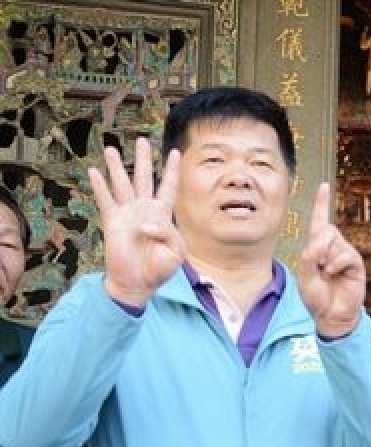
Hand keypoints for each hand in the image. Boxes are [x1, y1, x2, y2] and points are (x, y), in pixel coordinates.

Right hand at [89, 137, 184, 306]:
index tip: (174, 152)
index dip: (172, 171)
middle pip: (144, 178)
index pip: (169, 187)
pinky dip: (100, 186)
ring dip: (117, 167)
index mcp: (163, 215)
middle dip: (143, 159)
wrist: (138, 282)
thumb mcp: (176, 251)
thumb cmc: (160, 268)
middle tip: (142, 139)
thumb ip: (168, 232)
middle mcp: (144, 210)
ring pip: (122, 184)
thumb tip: (147, 223)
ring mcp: (127, 214)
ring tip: (112, 148)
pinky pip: (105, 200)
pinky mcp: (112, 222)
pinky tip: (94, 171)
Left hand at [296, 182, 364, 337]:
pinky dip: (336, 264)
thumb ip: (309, 256)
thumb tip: (323, 243)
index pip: (320, 221)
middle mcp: (333, 247)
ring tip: (326, 273)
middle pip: (327, 230)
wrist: (330, 315)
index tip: (323, 186)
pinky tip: (333, 274)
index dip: (321, 203)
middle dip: (318, 246)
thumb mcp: (304, 275)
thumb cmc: (316, 297)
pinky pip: (345, 254)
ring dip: (326, 258)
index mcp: (317, 247)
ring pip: (335, 242)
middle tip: (317, 265)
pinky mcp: (355, 264)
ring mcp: (345, 255)